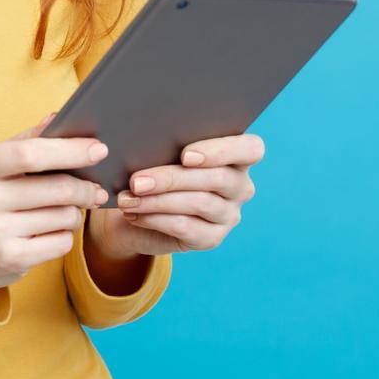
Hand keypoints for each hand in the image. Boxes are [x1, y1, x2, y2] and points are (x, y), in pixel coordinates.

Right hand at [0, 111, 111, 295]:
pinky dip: (65, 235)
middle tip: (96, 190)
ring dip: (74, 213)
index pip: (31, 153)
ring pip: (64, 216)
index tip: (99, 149)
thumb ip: (27, 140)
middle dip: (85, 188)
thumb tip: (58, 117)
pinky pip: (61, 242)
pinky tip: (52, 232)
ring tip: (64, 212)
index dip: (70, 150)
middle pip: (57, 188)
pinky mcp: (9, 258)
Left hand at [90, 133, 263, 256]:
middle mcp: (239, 185)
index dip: (222, 151)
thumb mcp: (153, 152)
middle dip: (172, 178)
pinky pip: (187, 228)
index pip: (250, 149)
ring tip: (127, 198)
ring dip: (158, 200)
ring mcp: (229, 214)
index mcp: (234, 155)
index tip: (185, 155)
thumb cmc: (149, 170)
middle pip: (217, 178)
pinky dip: (156, 219)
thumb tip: (133, 140)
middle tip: (136, 181)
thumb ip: (158, 142)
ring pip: (199, 203)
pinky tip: (134, 214)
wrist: (134, 212)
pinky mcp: (212, 238)